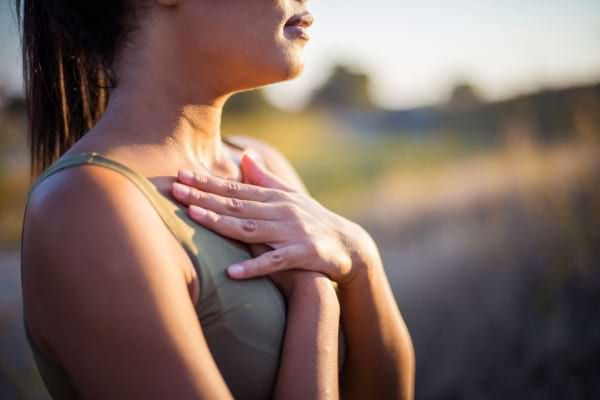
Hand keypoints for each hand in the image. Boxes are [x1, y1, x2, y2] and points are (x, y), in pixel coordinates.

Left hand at [170, 149, 378, 286]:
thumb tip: (246, 156)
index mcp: (274, 197)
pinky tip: (233, 272)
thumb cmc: (313, 220)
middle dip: (204, 197)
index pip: (234, 189)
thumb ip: (266, 179)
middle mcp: (280, 210)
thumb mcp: (290, 196)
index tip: (180, 176)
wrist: (349, 245)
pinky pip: (276, 261)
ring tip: (194, 218)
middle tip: (175, 191)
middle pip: (236, 205)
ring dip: (221, 223)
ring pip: (251, 227)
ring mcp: (292, 232)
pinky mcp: (304, 254)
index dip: (206, 183)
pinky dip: (255, 266)